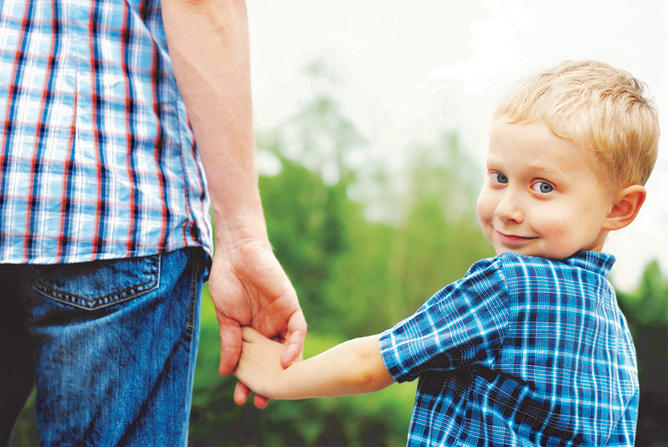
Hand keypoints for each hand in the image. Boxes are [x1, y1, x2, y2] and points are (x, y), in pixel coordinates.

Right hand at [208, 238, 306, 406]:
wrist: (237, 252)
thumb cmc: (228, 281)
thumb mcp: (227, 319)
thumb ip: (231, 344)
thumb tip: (227, 373)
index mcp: (253, 332)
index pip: (256, 362)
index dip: (251, 380)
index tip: (242, 398)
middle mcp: (270, 329)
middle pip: (274, 361)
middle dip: (270, 381)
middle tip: (261, 402)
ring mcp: (281, 319)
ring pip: (289, 350)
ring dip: (285, 370)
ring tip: (276, 389)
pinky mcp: (291, 306)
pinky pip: (298, 330)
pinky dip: (294, 346)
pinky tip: (287, 361)